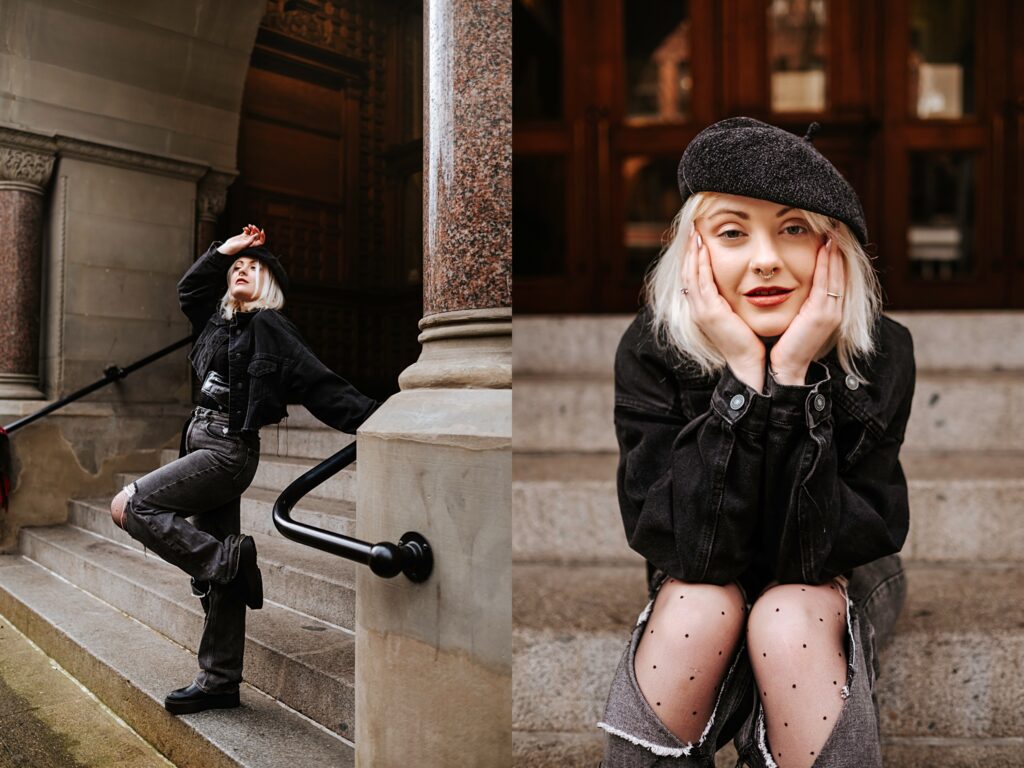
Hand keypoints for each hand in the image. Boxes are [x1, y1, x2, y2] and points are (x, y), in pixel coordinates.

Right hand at [217, 224, 265, 255]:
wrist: (227, 248)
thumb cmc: (235, 248)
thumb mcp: (243, 244)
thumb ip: (251, 240)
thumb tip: (257, 235)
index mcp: (253, 246)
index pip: (261, 241)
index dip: (263, 236)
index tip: (262, 231)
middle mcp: (251, 242)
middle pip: (257, 235)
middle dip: (256, 230)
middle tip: (253, 227)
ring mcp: (247, 239)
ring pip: (252, 232)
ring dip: (252, 228)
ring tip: (249, 226)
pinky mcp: (242, 236)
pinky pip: (247, 231)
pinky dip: (247, 228)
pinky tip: (244, 228)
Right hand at [683, 225, 764, 389]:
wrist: (750, 363)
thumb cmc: (751, 341)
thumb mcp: (738, 316)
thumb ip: (735, 300)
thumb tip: (743, 284)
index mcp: (705, 309)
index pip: (694, 278)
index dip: (694, 258)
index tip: (699, 239)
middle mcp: (698, 308)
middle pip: (687, 273)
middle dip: (690, 250)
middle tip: (693, 229)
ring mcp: (700, 310)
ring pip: (690, 274)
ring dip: (692, 252)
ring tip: (695, 233)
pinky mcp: (709, 312)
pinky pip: (700, 282)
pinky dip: (700, 263)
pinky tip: (704, 248)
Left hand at [770, 236, 844, 384]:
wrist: (784, 369)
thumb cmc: (783, 345)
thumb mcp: (794, 319)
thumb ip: (798, 303)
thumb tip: (788, 284)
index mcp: (828, 310)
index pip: (833, 277)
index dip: (833, 256)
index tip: (829, 236)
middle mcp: (834, 309)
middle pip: (840, 272)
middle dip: (838, 249)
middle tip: (835, 226)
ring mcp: (831, 312)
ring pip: (836, 274)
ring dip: (835, 251)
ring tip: (833, 230)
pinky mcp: (822, 314)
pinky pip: (827, 283)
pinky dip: (827, 264)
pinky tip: (825, 247)